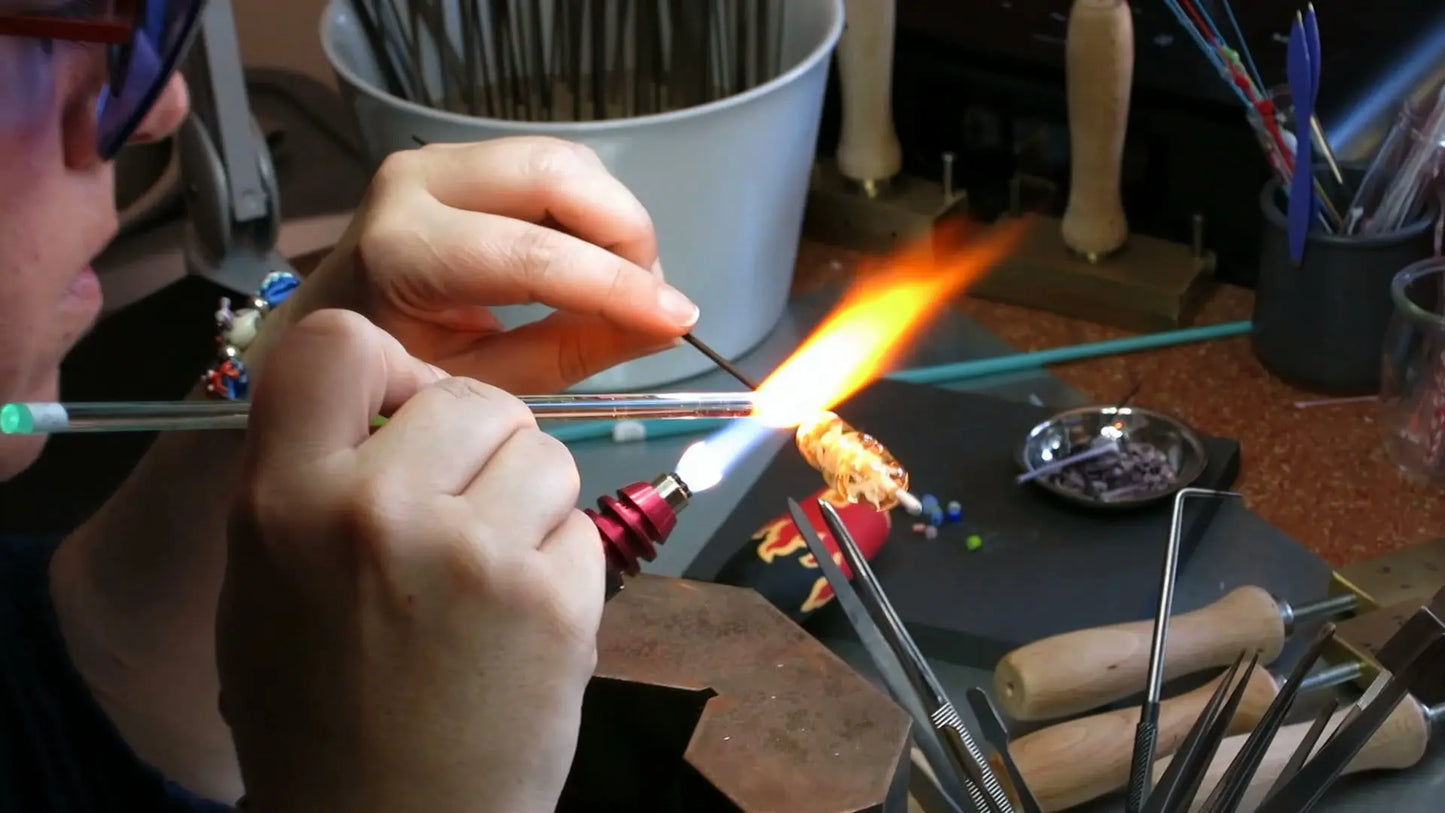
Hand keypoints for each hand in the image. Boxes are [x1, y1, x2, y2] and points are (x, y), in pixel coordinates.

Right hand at [217, 309, 601, 812]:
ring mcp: (472, 554)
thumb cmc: (321, 713)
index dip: (389, 365)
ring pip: (546, 452)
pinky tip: (522, 619)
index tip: (406, 409)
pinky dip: (564, 563)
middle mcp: (375, 511)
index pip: (338, 341)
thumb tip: (387, 399)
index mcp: (283, 501)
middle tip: (463, 512)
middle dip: (482, 444)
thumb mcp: (265, 582)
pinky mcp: (552, 600)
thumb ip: (312, 478)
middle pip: (474, 396)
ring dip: (531, 499)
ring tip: (490, 572)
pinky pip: (582, 527)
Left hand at [274, 136, 698, 391]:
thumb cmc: (401, 372)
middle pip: (554, 173)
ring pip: (563, 160)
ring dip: (615, 219)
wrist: (331, 332)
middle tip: (653, 296)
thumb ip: (572, 350)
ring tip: (628, 285)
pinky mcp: (465, 156)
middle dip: (626, 232)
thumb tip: (663, 326)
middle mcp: (416, 183)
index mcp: (403, 251)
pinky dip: (594, 210)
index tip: (678, 320)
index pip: (531, 254)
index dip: (615, 285)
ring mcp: (439, 159)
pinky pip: (554, 165)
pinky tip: (599, 262)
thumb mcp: (485, 382)